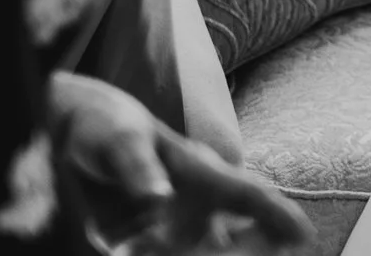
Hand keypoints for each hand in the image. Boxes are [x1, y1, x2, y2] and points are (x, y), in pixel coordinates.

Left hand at [49, 72, 312, 253]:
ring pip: (201, 252)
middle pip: (234, 241)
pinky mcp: (138, 243)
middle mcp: (194, 205)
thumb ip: (138, 168)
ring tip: (146, 239)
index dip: (281, 217)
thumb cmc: (107, 126)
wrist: (65, 136)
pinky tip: (135, 242)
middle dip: (241, 250)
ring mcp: (169, 228)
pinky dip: (158, 252)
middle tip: (232, 247)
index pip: (251, 196)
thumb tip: (158, 198)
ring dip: (197, 251)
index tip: (305, 236)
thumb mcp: (122, 139)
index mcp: (202, 172)